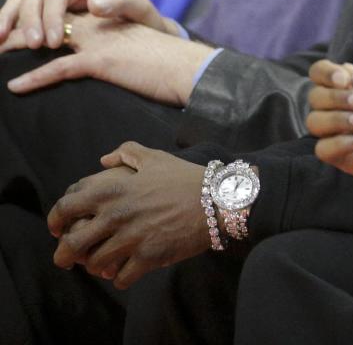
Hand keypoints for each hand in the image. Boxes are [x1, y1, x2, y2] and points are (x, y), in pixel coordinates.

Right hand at [0, 0, 175, 52]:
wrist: (141, 27)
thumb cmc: (139, 18)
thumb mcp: (139, 7)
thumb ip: (120, 1)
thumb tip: (94, 4)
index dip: (51, 17)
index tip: (54, 43)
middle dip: (29, 20)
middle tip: (35, 46)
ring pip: (19, 1)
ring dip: (8, 20)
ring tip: (1, 42)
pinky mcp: (42, 13)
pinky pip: (16, 14)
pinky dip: (5, 24)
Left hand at [6, 13, 213, 105]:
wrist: (188, 68)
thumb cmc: (161, 63)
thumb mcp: (127, 44)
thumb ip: (102, 40)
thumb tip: (77, 54)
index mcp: (101, 14)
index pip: (54, 4)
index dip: (27, 16)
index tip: (8, 33)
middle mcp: (96, 20)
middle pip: (43, 13)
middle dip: (14, 28)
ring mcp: (98, 37)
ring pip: (45, 35)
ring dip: (16, 47)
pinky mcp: (104, 59)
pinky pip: (61, 67)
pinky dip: (35, 78)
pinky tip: (16, 86)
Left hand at [47, 142, 212, 289]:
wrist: (218, 200)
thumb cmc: (186, 178)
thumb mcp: (156, 157)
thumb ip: (127, 153)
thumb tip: (104, 160)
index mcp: (113, 189)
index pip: (66, 206)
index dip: (55, 219)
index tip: (57, 228)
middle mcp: (117, 215)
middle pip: (72, 244)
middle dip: (64, 255)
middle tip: (67, 259)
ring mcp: (132, 238)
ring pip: (95, 263)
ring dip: (95, 267)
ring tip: (101, 265)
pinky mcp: (149, 257)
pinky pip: (122, 277)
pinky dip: (120, 278)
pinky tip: (125, 273)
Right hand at [307, 59, 352, 180]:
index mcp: (347, 85)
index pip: (319, 72)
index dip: (326, 72)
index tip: (346, 79)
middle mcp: (334, 107)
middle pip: (315, 96)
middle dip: (337, 97)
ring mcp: (334, 132)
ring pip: (314, 122)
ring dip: (338, 119)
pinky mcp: (339, 155)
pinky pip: (322, 149)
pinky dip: (340, 143)